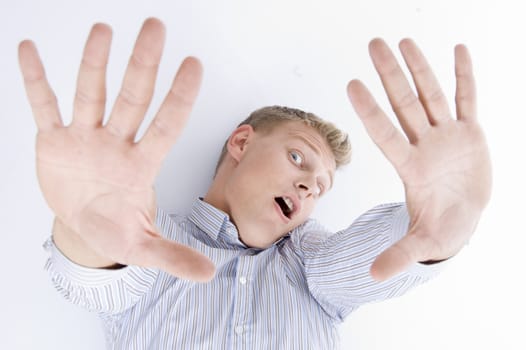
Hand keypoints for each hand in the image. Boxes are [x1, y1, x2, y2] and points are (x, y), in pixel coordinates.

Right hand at [19, 18, 214, 281]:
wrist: (84, 226)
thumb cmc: (116, 228)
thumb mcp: (144, 246)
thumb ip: (173, 256)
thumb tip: (209, 274)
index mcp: (141, 165)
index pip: (166, 125)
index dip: (178, 97)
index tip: (194, 64)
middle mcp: (116, 143)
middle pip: (133, 98)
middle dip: (143, 64)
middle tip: (156, 26)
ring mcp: (85, 138)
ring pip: (92, 93)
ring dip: (95, 62)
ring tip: (103, 28)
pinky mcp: (54, 140)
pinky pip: (44, 105)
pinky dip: (36, 81)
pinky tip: (28, 50)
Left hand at [347, 39, 491, 280]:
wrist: (462, 217)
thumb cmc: (441, 228)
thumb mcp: (423, 242)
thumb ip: (399, 254)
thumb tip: (372, 277)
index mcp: (410, 166)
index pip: (385, 132)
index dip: (370, 110)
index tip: (352, 83)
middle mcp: (424, 144)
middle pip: (404, 103)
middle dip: (390, 74)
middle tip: (373, 44)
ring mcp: (447, 136)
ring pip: (431, 95)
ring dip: (420, 67)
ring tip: (404, 40)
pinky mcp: (470, 133)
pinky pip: (468, 99)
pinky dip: (465, 76)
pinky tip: (458, 50)